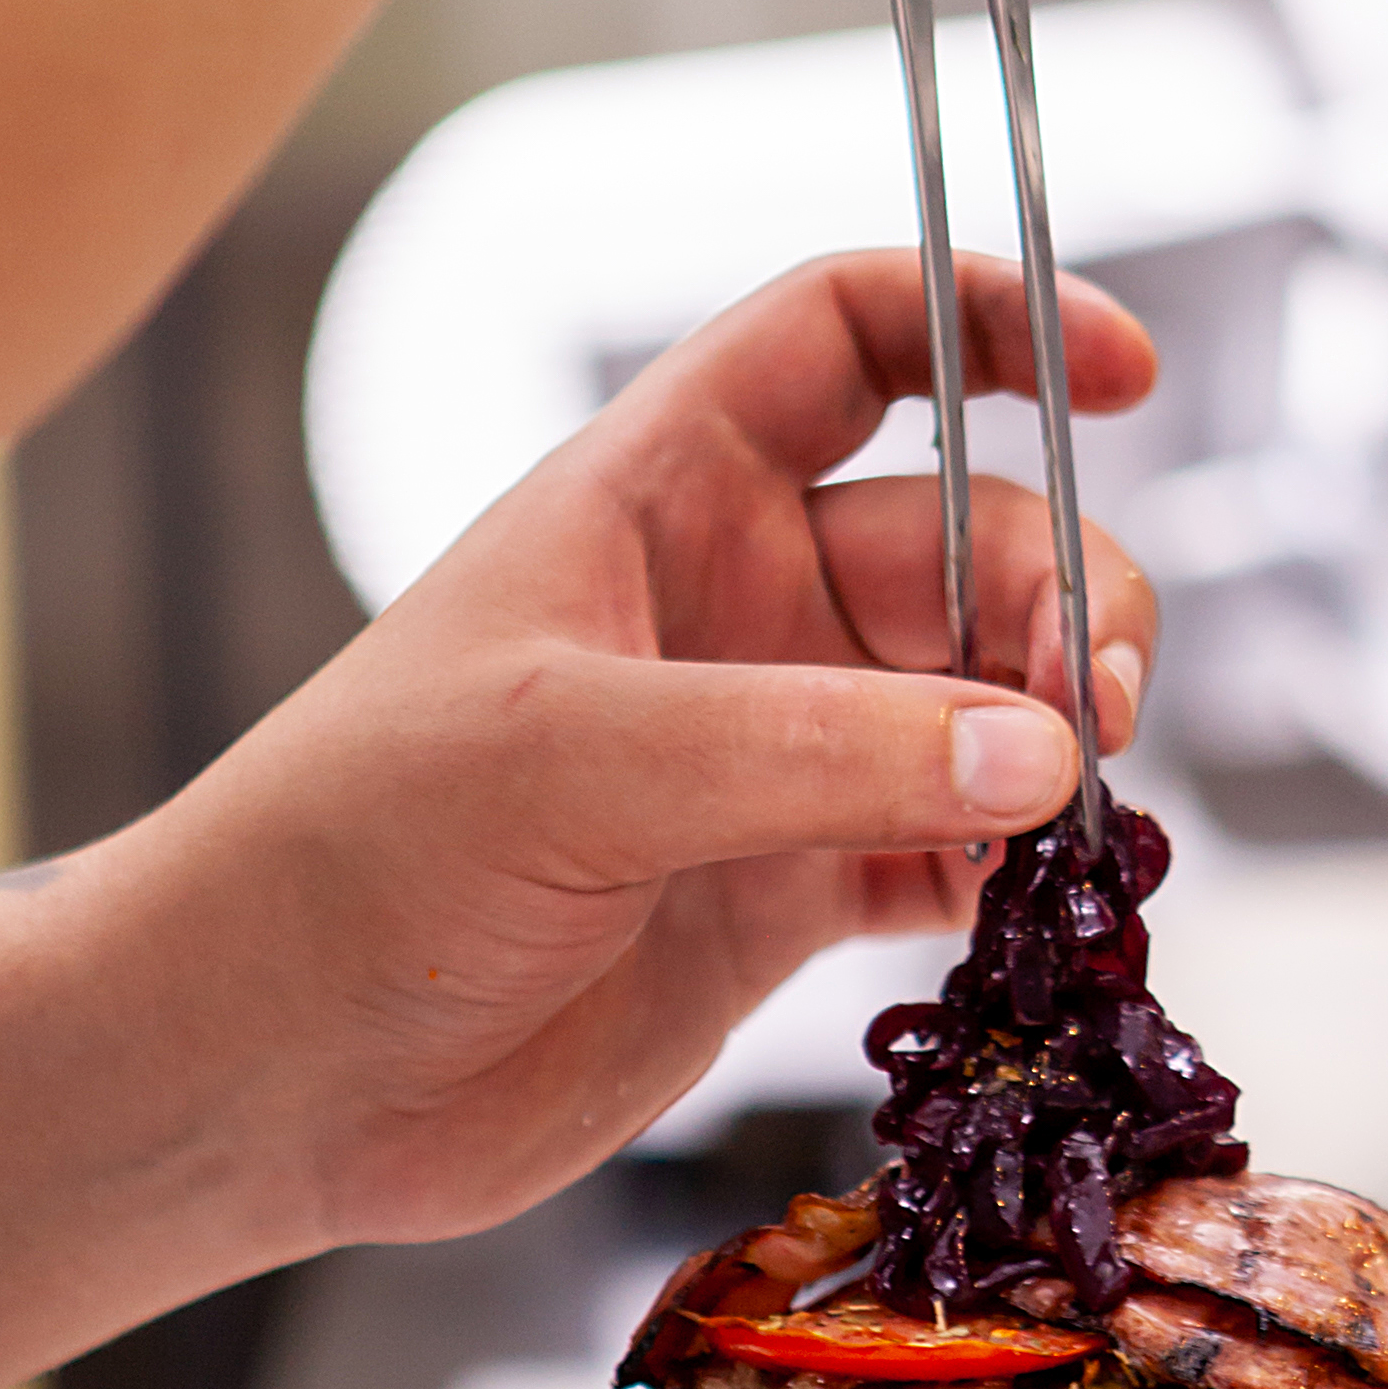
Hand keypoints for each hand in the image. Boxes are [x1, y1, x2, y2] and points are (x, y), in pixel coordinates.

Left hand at [104, 252, 1157, 1258]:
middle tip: (1104, 709)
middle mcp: (727, 608)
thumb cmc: (353, 856)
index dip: (984, 317)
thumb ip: (817, 750)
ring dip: (1060, 744)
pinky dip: (1014, 875)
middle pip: (967, 539)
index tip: (1125, 369)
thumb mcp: (576, 761)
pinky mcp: (781, 901)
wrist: (262, 1071)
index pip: (847, 337)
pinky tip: (1028, 908)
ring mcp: (765, 758)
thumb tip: (1042, 755)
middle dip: (1059, 598)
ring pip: (983, 704)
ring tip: (1081, 821)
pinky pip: (952, 856)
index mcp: (655, 496)